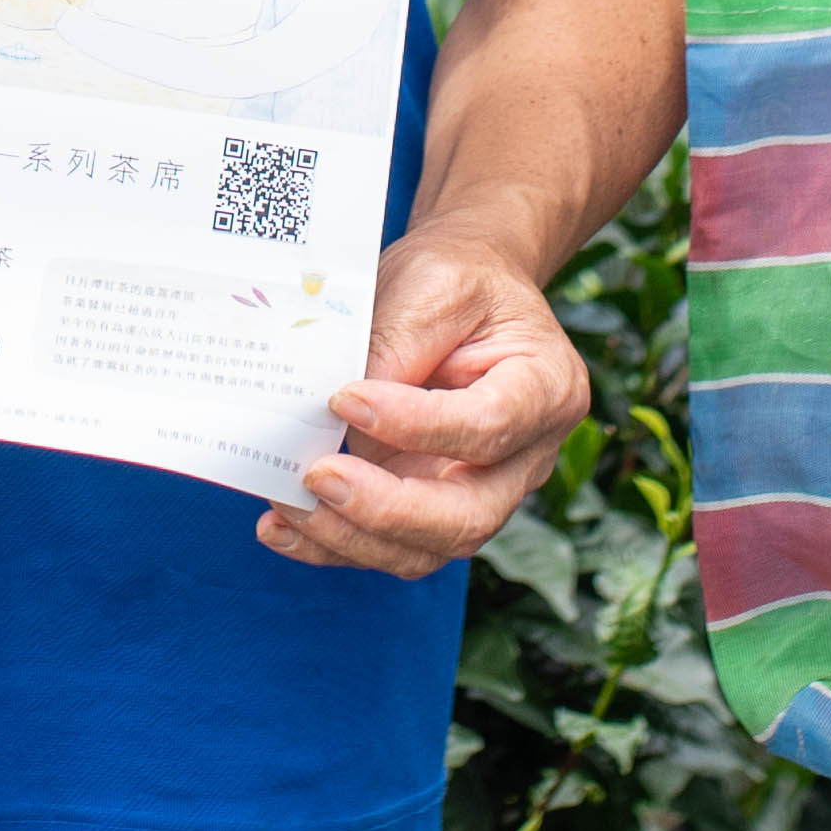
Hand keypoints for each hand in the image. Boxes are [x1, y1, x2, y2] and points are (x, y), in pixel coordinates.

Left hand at [265, 232, 587, 577]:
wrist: (462, 295)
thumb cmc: (457, 282)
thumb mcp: (433, 284)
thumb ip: (396, 344)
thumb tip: (338, 411)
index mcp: (546, 388)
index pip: (489, 426)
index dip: (416, 425)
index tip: (345, 397)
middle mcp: (526, 456)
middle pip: (468, 517)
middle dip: (385, 511)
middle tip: (317, 477)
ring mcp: (483, 491)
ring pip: (426, 548)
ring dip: (350, 537)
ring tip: (287, 506)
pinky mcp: (436, 506)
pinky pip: (391, 546)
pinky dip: (336, 543)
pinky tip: (285, 526)